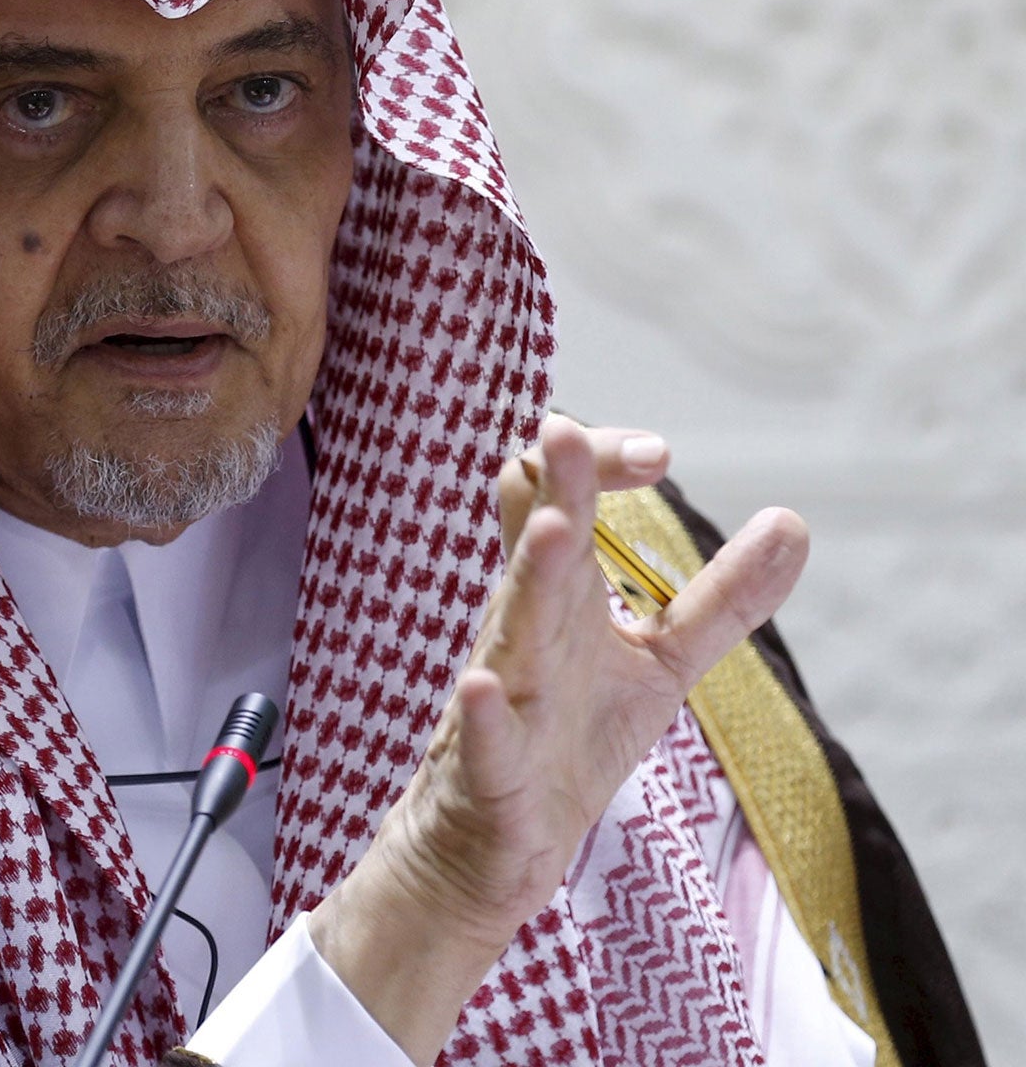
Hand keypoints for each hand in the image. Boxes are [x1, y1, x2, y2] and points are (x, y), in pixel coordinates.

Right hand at [308, 415, 807, 1063]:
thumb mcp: (660, 662)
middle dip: (554, 489)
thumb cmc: (570, 736)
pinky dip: (482, 715)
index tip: (658, 454)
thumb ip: (720, 598)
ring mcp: (502, 697)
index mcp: (556, 595)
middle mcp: (523, 631)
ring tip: (556, 532)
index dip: (597, 466)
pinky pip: (482, 739)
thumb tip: (794, 521)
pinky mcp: (489, 771)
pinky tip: (480, 687)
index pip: (556, 498)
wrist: (493, 845)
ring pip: (510, 627)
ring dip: (530, 579)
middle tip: (563, 429)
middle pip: (536, 544)